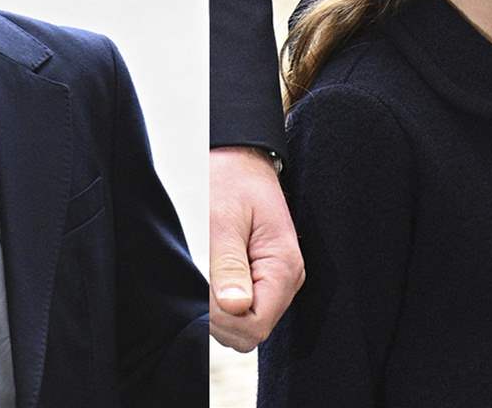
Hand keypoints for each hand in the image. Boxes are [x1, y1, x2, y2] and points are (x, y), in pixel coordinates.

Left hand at [209, 146, 304, 351]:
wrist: (241, 158)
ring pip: (247, 325)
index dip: (224, 318)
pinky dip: (225, 304)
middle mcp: (287, 279)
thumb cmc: (231, 181)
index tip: (204, 291)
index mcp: (283, 267)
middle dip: (222, 319)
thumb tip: (234, 307)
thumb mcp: (224, 220)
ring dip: (222, 312)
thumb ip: (229, 265)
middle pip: (252, 332)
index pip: (256, 325)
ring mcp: (278, 280)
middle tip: (203, 282)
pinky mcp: (265, 278)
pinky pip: (246, 310)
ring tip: (210, 274)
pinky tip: (215, 277)